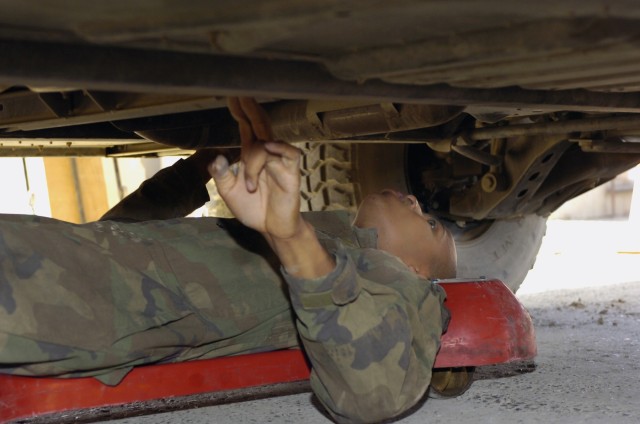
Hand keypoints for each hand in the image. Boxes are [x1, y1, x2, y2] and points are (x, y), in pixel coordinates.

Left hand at [209, 98, 302, 239]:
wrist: (271, 229)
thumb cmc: (254, 209)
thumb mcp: (230, 193)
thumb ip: (223, 175)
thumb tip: (218, 157)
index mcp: (251, 155)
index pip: (246, 127)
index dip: (240, 112)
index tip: (233, 95)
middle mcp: (266, 154)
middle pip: (260, 125)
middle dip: (251, 110)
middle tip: (242, 93)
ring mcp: (280, 162)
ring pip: (266, 144)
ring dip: (254, 161)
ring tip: (250, 185)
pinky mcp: (291, 173)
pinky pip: (289, 154)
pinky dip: (279, 149)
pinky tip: (269, 147)